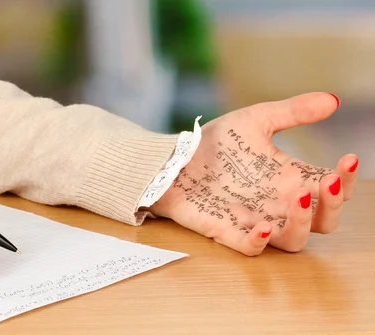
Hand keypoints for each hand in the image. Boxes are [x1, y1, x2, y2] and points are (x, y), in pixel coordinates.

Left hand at [151, 92, 357, 255]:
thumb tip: (333, 100)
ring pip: (295, 240)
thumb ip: (292, 112)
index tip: (347, 158)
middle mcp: (278, 203)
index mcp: (290, 178)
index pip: (332, 188)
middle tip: (327, 182)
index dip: (346, 180)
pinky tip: (263, 226)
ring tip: (298, 195)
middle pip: (323, 220)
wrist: (174, 157)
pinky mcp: (227, 230)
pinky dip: (260, 242)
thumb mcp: (255, 120)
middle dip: (333, 205)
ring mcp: (254, 219)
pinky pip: (251, 248)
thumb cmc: (216, 143)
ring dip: (303, 223)